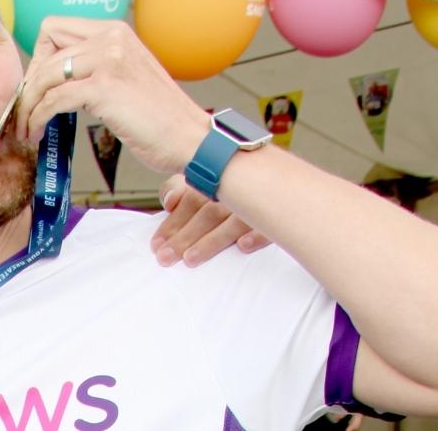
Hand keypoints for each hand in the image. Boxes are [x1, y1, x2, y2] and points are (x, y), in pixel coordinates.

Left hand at [15, 17, 209, 173]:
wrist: (190, 139)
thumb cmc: (159, 117)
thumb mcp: (126, 75)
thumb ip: (95, 66)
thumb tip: (52, 77)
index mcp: (115, 31)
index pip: (54, 28)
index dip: (39, 58)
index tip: (38, 86)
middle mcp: (111, 38)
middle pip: (44, 51)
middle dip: (29, 85)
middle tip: (25, 110)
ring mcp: (109, 60)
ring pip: (44, 76)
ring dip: (28, 105)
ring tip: (25, 127)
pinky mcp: (105, 87)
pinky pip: (53, 99)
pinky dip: (38, 118)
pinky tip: (37, 132)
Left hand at [151, 174, 270, 265]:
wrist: (280, 178)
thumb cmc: (230, 185)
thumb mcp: (200, 181)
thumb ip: (178, 189)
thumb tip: (169, 202)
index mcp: (217, 181)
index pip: (191, 202)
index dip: (172, 223)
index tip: (156, 244)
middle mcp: (237, 191)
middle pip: (208, 214)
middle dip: (184, 237)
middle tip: (165, 257)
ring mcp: (260, 204)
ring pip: (234, 221)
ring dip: (212, 240)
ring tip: (190, 259)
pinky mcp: (282, 215)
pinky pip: (271, 225)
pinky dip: (257, 234)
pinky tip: (243, 245)